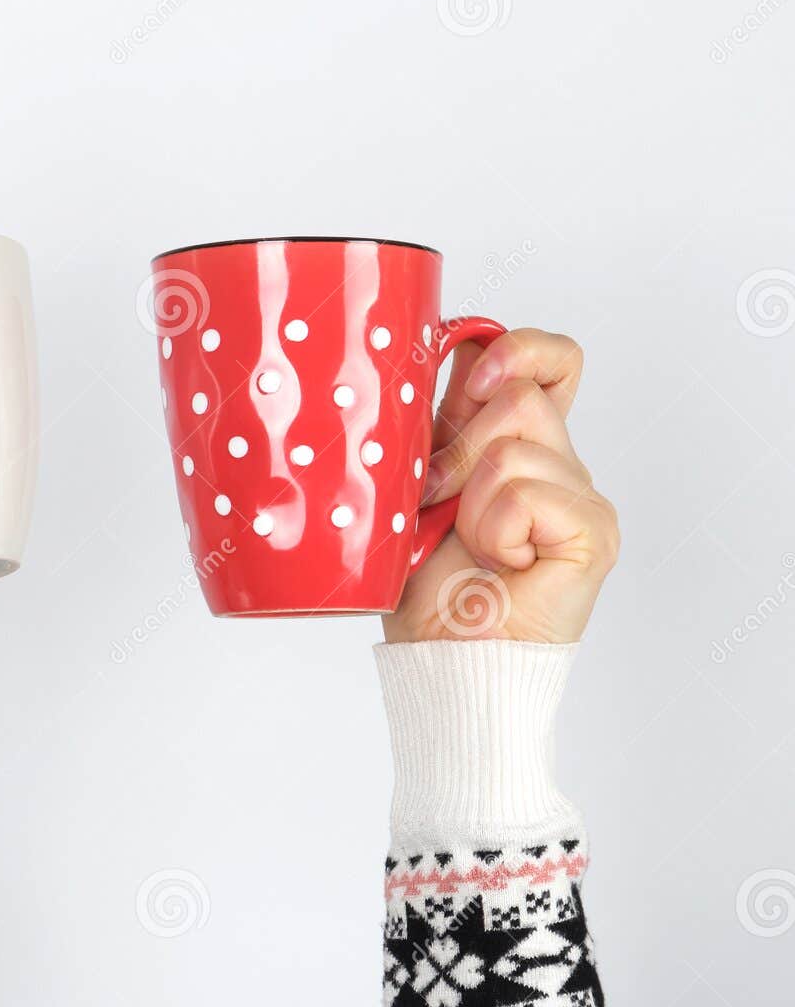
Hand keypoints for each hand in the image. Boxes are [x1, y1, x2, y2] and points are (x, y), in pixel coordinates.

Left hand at [382, 329, 618, 645]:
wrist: (442, 658)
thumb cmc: (423, 587)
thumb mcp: (412, 486)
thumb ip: (432, 427)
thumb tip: (418, 359)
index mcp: (513, 444)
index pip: (548, 360)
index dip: (516, 348)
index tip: (471, 379)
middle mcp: (556, 464)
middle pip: (520, 395)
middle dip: (459, 450)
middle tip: (441, 505)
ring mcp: (581, 497)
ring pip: (514, 446)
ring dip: (470, 501)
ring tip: (472, 546)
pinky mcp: (594, 531)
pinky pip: (526, 493)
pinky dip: (494, 530)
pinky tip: (501, 563)